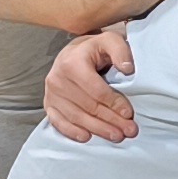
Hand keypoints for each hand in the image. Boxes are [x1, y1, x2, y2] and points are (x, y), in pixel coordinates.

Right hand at [41, 26, 135, 143]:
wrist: (73, 52)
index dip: (114, 103)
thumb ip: (120, 50)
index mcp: (72, 63)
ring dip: (97, 129)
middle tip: (129, 131)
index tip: (129, 113)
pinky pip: (58, 121)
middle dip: (110, 120)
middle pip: (88, 106)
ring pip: (75, 116)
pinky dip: (71, 131)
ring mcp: (51, 93)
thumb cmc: (94, 48)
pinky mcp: (48, 103)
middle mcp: (57, 79)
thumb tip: (128, 69)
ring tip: (116, 136)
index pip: (96, 90)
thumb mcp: (110, 41)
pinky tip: (86, 137)